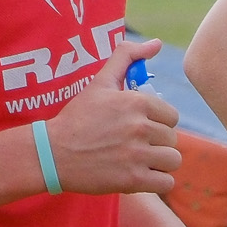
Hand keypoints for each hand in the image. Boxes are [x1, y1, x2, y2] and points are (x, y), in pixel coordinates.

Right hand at [45, 38, 181, 195]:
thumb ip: (127, 56)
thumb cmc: (77, 117)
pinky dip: (157, 181)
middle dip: (157, 143)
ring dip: (159, 163)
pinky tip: (140, 176)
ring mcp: (137, 155)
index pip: (171, 116)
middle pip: (172, 139)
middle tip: (134, 145)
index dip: (157, 122)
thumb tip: (156, 43)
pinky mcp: (133, 180)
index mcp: (138, 102)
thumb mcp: (100, 82)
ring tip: (139, 161)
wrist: (53, 153)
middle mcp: (141, 127)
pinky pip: (166, 183)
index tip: (139, 127)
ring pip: (173, 160)